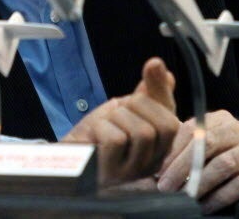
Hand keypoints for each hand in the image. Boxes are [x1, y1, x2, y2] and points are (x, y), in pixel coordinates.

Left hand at [62, 58, 177, 185]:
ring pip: (142, 132)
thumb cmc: (97, 133)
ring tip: (105, 124)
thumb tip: (159, 64)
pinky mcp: (112, 174)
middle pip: (165, 126)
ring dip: (118, 117)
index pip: (173, 122)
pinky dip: (102, 128)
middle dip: (138, 105)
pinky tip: (93, 135)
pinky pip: (116, 140)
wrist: (66, 153)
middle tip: (118, 110)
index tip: (143, 80)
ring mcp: (132, 172)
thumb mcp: (125, 107)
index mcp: (158, 150)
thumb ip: (147, 91)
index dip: (160, 95)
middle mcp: (150, 165)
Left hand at [157, 109, 238, 212]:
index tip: (157, 171)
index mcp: (220, 120)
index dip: (172, 152)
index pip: (190, 130)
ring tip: (185, 198)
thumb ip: (186, 152)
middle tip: (166, 187)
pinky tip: (207, 206)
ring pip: (223, 164)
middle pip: (206, 143)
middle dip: (182, 167)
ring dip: (200, 183)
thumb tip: (156, 169)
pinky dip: (220, 197)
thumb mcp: (209, 152)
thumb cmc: (230, 164)